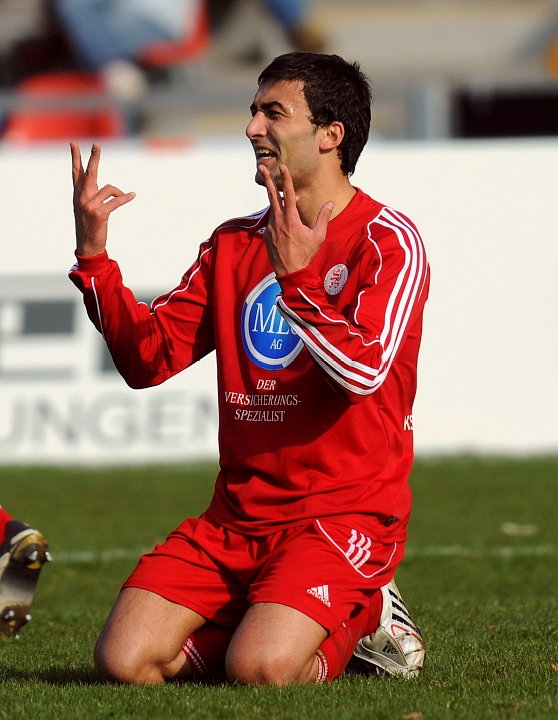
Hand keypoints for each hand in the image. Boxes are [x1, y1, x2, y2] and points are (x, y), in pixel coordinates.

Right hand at [70, 141, 135, 256]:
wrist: (87, 245)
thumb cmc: (89, 225)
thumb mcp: (86, 208)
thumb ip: (90, 194)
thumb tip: (104, 184)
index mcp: (77, 195)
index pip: (76, 172)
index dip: (75, 158)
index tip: (73, 143)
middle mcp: (81, 198)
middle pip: (89, 173)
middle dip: (93, 158)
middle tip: (97, 144)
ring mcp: (89, 206)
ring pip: (109, 189)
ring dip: (120, 193)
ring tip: (125, 196)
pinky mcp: (99, 214)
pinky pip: (116, 201)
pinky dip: (125, 198)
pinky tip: (132, 195)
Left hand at [259, 163, 333, 275]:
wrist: (290, 271)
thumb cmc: (305, 254)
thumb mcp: (318, 236)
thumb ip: (323, 217)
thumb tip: (330, 203)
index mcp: (291, 219)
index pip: (289, 194)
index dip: (286, 179)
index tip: (283, 166)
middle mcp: (278, 220)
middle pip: (272, 195)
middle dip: (267, 179)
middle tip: (261, 166)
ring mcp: (271, 227)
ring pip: (272, 207)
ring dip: (275, 198)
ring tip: (279, 191)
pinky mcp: (267, 234)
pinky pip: (272, 219)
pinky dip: (277, 214)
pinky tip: (283, 217)